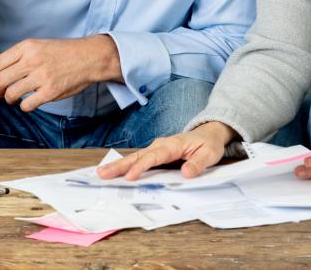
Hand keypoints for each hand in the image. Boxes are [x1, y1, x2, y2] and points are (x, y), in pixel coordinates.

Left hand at [0, 35, 121, 111]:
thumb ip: (20, 55)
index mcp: (27, 47)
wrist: (89, 57)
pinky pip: (27, 105)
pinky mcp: (50, 92)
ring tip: (13, 98)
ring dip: (8, 99)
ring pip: (11, 94)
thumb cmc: (64, 52)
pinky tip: (29, 102)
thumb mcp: (39, 45)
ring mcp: (41, 77)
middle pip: (0, 80)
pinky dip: (24, 106)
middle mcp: (32, 61)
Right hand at [96, 121, 235, 180]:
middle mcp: (160, 145)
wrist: (208, 133)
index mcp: (172, 145)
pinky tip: (114, 173)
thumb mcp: (210, 154)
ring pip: (134, 158)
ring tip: (101, 173)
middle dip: (119, 165)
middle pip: (137, 156)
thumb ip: (198, 163)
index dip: (141, 167)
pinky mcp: (155, 155)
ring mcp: (156, 150)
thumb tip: (186, 173)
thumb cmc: (208, 144)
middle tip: (102, 173)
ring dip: (118, 166)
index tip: (129, 177)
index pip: (153, 157)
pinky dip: (125, 166)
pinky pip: (138, 160)